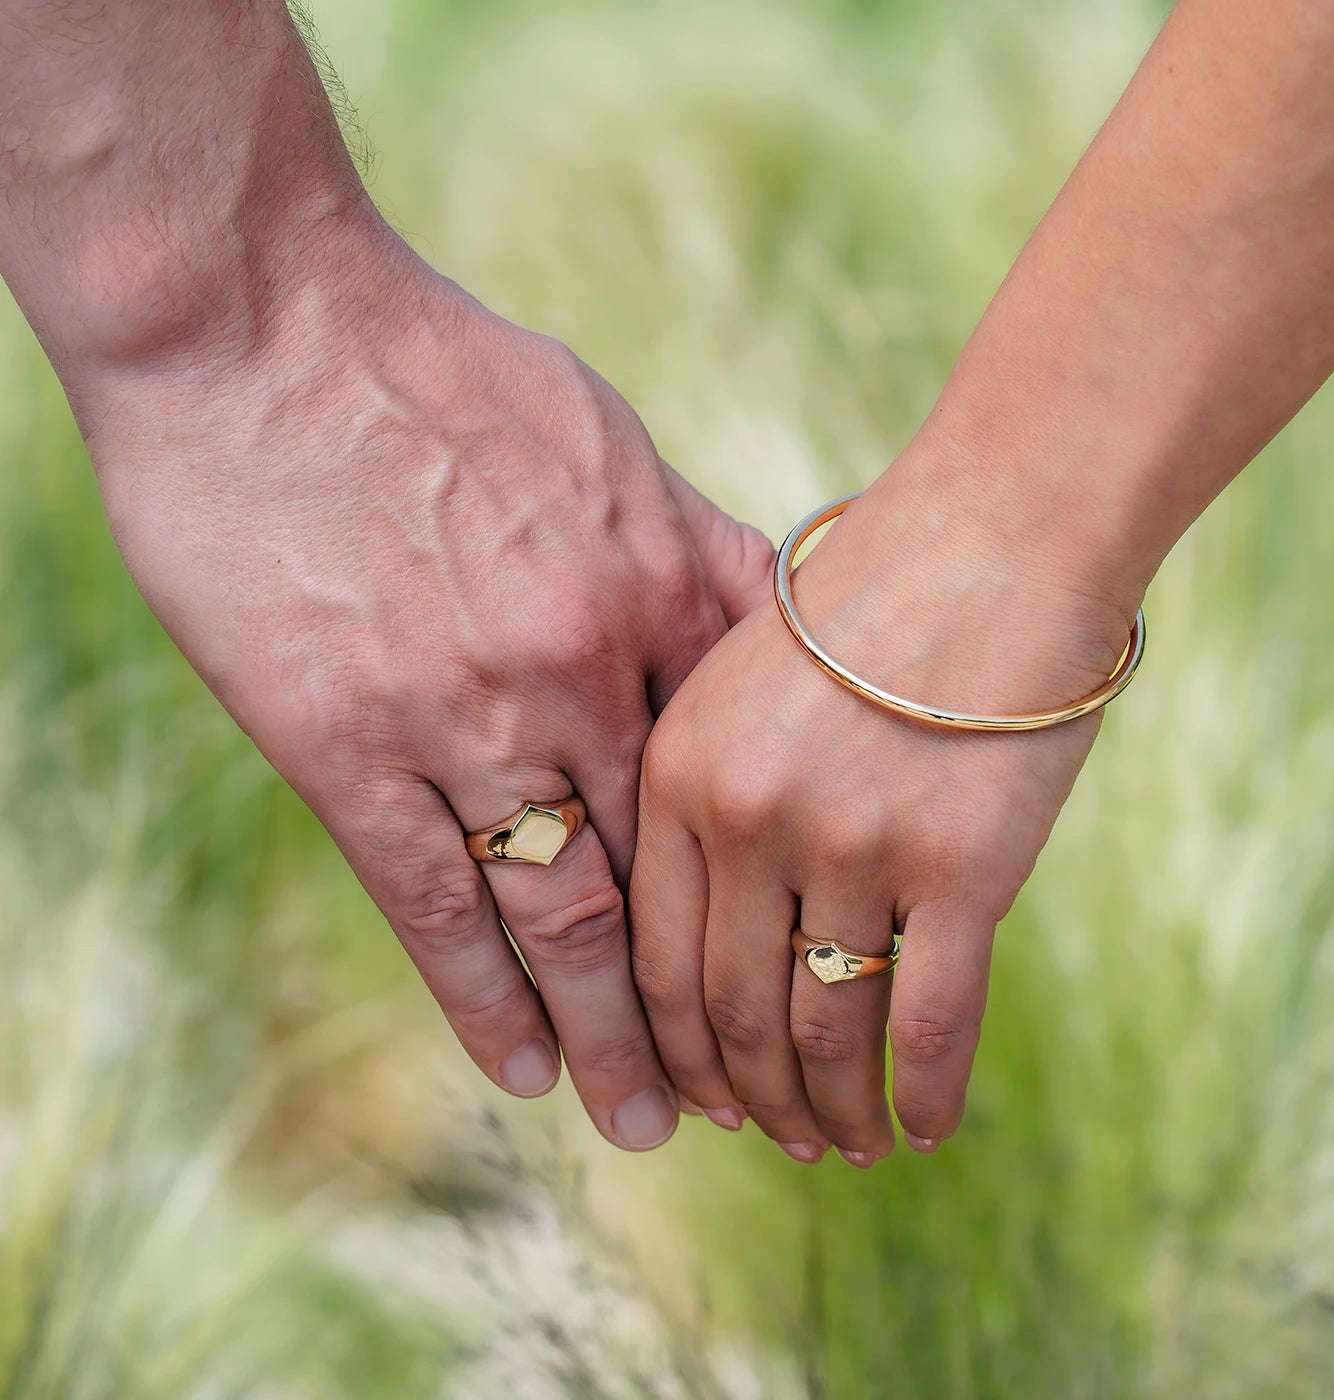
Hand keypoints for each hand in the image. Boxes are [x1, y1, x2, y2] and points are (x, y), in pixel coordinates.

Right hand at [81, 225, 772, 1150]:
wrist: (269, 326)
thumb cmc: (445, 370)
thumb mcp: (608, 440)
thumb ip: (689, 545)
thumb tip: (763, 617)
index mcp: (653, 591)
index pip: (735, 778)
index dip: (765, 879)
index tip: (792, 949)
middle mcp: (580, 669)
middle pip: (666, 866)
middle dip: (705, 985)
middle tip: (744, 1080)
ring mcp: (465, 713)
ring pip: (563, 908)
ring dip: (611, 1028)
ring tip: (648, 1116)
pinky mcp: (347, 743)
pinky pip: (435, 899)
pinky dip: (483, 994)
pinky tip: (525, 1068)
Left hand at [631, 460, 1138, 1163]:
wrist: (992, 533)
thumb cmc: (870, 604)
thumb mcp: (741, 678)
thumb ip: (707, 790)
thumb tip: (715, 924)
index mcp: (680, 775)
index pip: (654, 961)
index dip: (675, 1052)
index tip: (702, 1099)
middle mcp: (749, 822)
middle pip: (730, 1014)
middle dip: (751, 1102)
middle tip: (777, 1140)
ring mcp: (852, 848)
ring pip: (824, 1034)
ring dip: (832, 1114)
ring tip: (844, 1148)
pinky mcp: (961, 866)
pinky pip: (928, 1022)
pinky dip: (922, 1095)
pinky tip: (924, 1130)